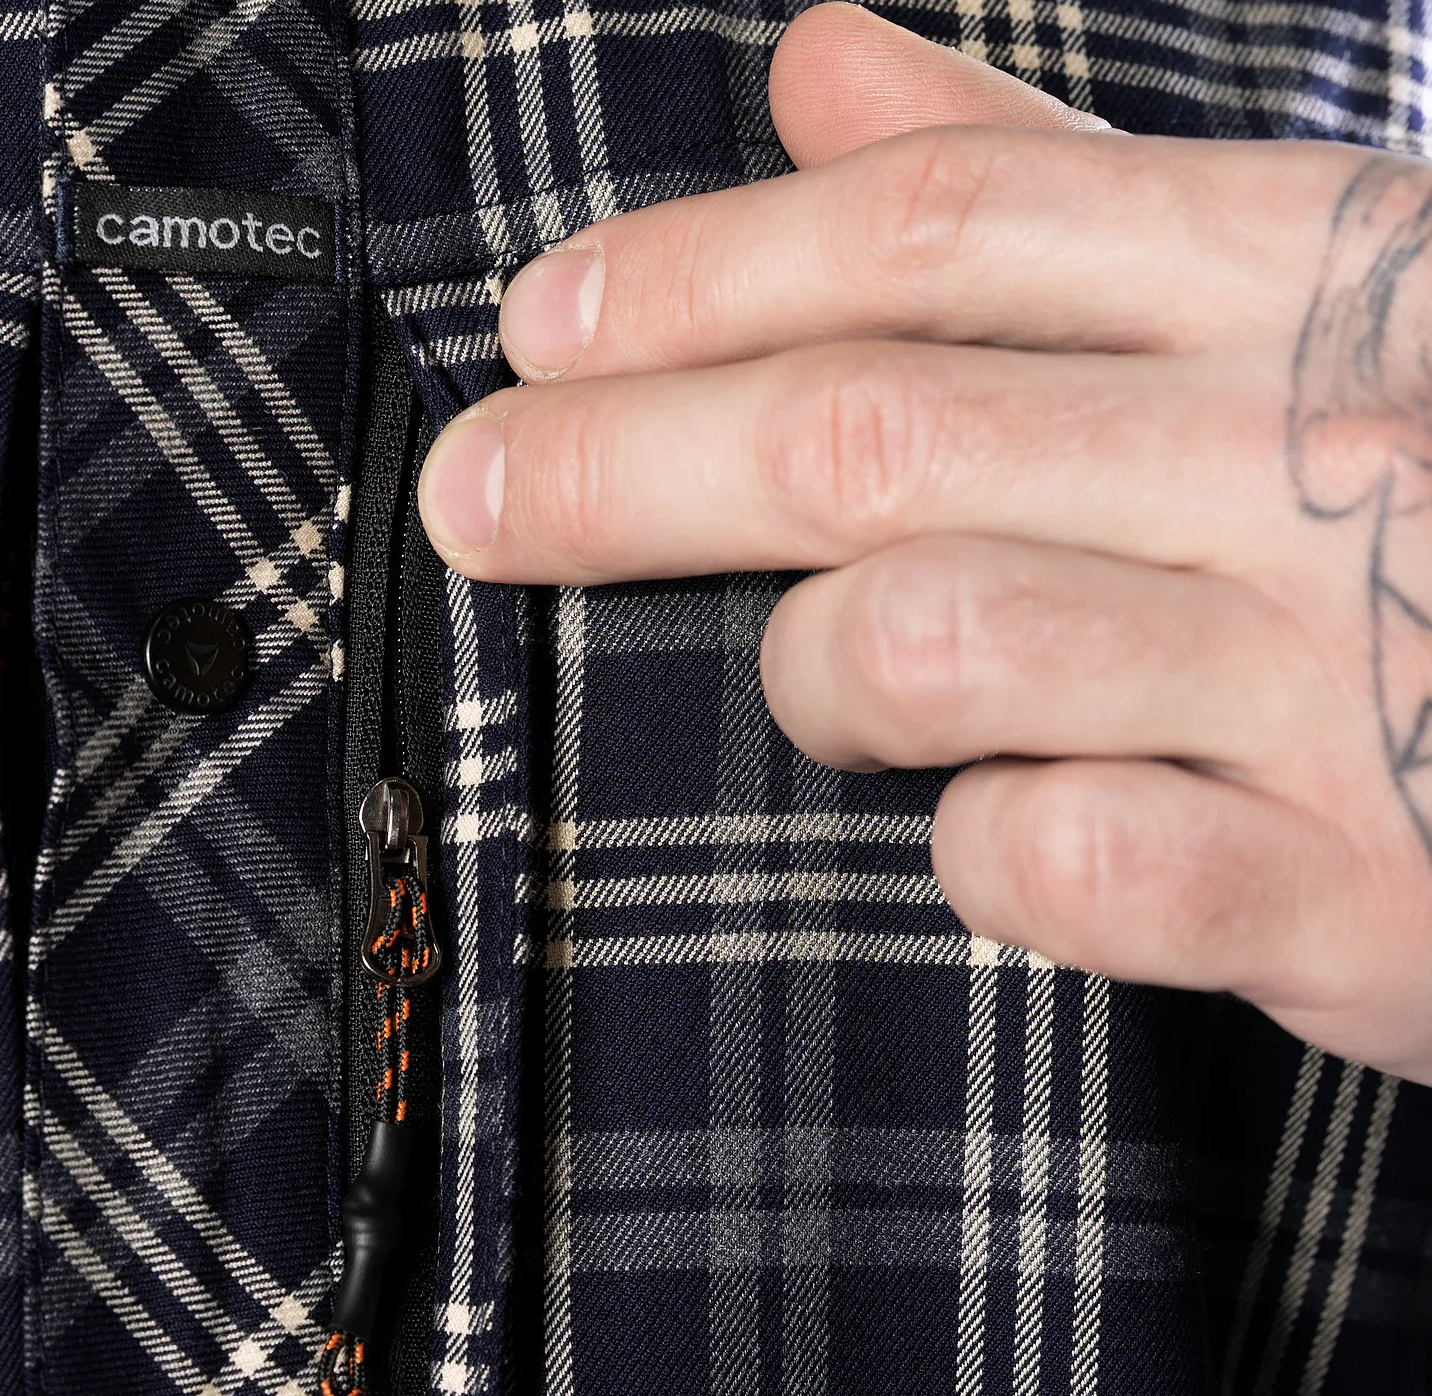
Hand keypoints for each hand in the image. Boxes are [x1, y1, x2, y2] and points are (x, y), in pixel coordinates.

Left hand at [418, 1, 1431, 1083]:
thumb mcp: (1317, 298)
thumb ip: (1061, 200)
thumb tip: (826, 73)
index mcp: (1308, 274)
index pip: (933, 231)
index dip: (699, 275)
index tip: (535, 332)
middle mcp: (1316, 448)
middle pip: (873, 427)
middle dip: (619, 462)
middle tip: (474, 497)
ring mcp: (1342, 680)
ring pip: (934, 632)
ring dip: (819, 667)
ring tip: (824, 685)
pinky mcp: (1357, 893)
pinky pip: (1064, 859)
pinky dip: (979, 849)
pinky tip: (1001, 832)